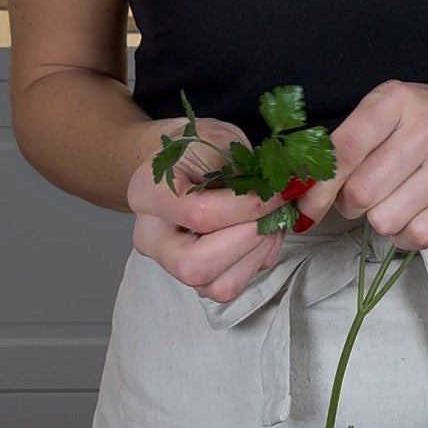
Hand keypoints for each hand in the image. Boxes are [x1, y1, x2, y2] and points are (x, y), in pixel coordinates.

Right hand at [126, 116, 287, 303]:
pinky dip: (254, 262)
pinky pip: (228, 287)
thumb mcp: (218, 140)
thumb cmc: (200, 149)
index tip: (278, 193)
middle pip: (195, 265)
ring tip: (270, 221)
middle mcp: (151, 237)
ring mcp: (170, 264)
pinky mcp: (194, 279)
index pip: (199, 215)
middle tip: (274, 212)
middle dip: (247, 241)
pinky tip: (260, 235)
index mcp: (148, 194)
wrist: (185, 163)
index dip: (247, 208)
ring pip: (215, 286)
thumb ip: (242, 169)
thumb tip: (279, 193)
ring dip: (256, 254)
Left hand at [295, 80, 427, 251]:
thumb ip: (348, 142)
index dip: (318, 187)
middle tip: (362, 195)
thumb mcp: (388, 109)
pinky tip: (412, 214)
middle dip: (351, 203)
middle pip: (362, 193)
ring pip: (386, 220)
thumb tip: (305, 188)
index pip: (345, 149)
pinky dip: (405, 234)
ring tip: (393, 200)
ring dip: (379, 219)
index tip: (306, 208)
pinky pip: (416, 237)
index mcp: (397, 100)